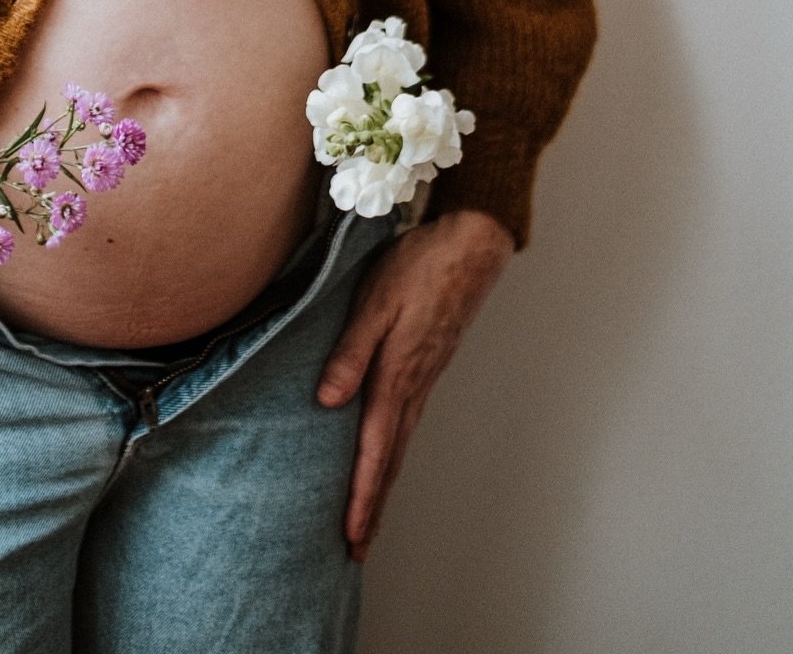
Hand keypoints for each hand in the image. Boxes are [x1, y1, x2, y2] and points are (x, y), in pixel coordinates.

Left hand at [316, 208, 513, 561]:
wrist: (468, 246)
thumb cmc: (418, 267)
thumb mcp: (374, 302)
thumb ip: (349, 351)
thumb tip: (327, 402)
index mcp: (397, 375)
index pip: (374, 449)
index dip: (361, 495)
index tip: (351, 535)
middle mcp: (413, 386)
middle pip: (390, 459)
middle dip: (372, 505)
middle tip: (356, 549)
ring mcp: (424, 378)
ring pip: (400, 443)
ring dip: (382, 482)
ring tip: (367, 514)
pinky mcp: (427, 364)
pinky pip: (407, 421)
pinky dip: (393, 450)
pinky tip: (385, 452)